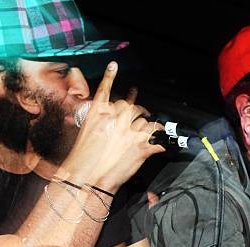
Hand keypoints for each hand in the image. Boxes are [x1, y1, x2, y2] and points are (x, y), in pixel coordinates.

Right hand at [60, 62, 164, 190]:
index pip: (107, 89)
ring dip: (148, 125)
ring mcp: (130, 131)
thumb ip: (98, 122)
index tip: (114, 66)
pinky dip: (163, 139)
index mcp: (98, 112)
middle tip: (140, 112)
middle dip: (136, 110)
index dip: (111, 75)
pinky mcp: (141, 146)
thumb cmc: (82, 159)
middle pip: (132, 106)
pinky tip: (167, 139)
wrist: (86, 177)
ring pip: (146, 120)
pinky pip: (157, 137)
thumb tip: (107, 120)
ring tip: (151, 128)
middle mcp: (116, 118)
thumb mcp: (84, 133)